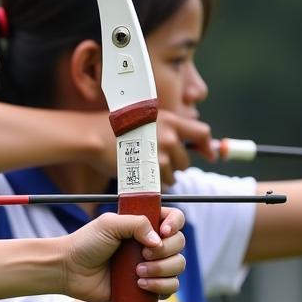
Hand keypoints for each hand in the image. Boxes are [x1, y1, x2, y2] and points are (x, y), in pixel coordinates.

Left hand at [62, 206, 185, 301]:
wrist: (70, 271)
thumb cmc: (86, 244)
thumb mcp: (108, 224)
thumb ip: (136, 223)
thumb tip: (158, 240)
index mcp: (142, 225)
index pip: (174, 218)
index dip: (175, 223)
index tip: (163, 231)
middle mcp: (149, 243)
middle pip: (180, 243)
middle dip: (166, 250)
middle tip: (142, 254)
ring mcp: (150, 265)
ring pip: (178, 266)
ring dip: (162, 269)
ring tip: (137, 271)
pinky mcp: (148, 285)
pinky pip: (171, 287)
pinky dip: (161, 286)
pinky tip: (140, 284)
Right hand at [85, 109, 213, 185]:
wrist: (93, 136)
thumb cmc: (113, 127)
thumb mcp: (144, 118)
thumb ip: (164, 128)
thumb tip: (179, 140)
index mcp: (170, 120)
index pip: (202, 133)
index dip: (207, 146)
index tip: (208, 154)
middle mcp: (170, 135)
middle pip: (186, 159)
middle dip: (176, 164)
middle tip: (158, 163)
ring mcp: (162, 153)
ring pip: (175, 174)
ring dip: (164, 175)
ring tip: (146, 168)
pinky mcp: (152, 168)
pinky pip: (163, 183)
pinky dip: (155, 183)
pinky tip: (142, 175)